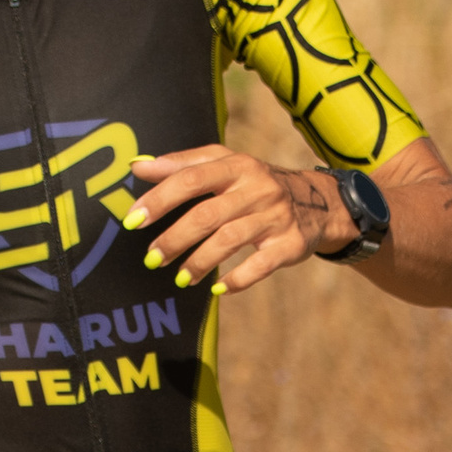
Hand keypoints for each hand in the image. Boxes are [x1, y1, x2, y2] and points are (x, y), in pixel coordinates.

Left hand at [123, 145, 345, 294]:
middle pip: (208, 214)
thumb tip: (137, 166)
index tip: (133, 221)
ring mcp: (276, 216)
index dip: (160, 200)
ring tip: (179, 278)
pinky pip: (261, 265)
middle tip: (152, 259)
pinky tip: (217, 287)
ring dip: (198, 262)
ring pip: (230, 240)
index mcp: (237, 165)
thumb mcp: (225, 164)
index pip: (191, 179)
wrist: (318, 201)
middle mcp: (257, 188)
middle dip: (174, 239)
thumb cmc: (254, 184)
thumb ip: (181, 165)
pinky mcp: (290, 243)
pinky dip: (238, 279)